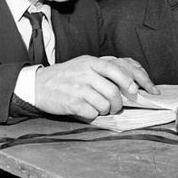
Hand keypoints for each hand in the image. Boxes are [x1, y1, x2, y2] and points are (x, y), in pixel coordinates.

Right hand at [32, 55, 158, 120]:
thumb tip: (129, 81)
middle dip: (119, 104)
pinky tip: (86, 110)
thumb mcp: (83, 64)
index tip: (139, 92)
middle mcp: (86, 73)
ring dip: (106, 110)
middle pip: (115, 91)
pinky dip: (93, 115)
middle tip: (116, 107)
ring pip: (106, 104)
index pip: (118, 69)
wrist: (38, 85)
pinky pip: (93, 113)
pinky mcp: (73, 103)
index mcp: (91, 62)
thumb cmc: (65, 76)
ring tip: (99, 108)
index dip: (132, 82)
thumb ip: (103, 69)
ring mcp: (79, 88)